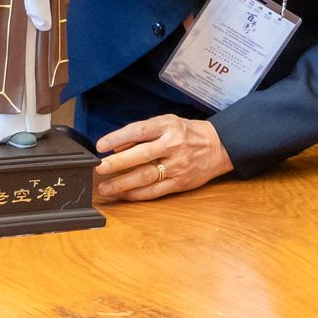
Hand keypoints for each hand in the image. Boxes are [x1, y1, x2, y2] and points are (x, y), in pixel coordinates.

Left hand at [93, 114, 232, 201]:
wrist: (218, 146)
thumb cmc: (187, 133)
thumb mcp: (167, 122)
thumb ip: (143, 133)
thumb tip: (117, 145)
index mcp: (168, 127)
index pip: (139, 131)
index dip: (117, 138)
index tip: (100, 145)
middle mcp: (173, 146)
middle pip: (141, 155)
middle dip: (117, 163)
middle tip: (99, 169)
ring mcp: (177, 166)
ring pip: (146, 177)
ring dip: (123, 184)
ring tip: (105, 187)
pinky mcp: (180, 183)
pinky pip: (155, 191)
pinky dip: (137, 194)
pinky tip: (124, 194)